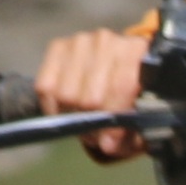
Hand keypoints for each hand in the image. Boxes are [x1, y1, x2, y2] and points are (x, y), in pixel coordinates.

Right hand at [35, 25, 151, 161]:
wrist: (115, 67)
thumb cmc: (131, 92)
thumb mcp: (140, 112)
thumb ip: (130, 130)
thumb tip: (108, 144)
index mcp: (136, 51)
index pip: (121, 85)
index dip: (113, 118)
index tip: (110, 142)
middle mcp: (107, 40)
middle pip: (90, 96)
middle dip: (92, 122)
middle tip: (98, 130)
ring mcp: (80, 41)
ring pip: (66, 94)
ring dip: (72, 115)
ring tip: (84, 117)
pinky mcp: (57, 46)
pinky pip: (45, 88)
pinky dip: (53, 106)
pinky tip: (66, 107)